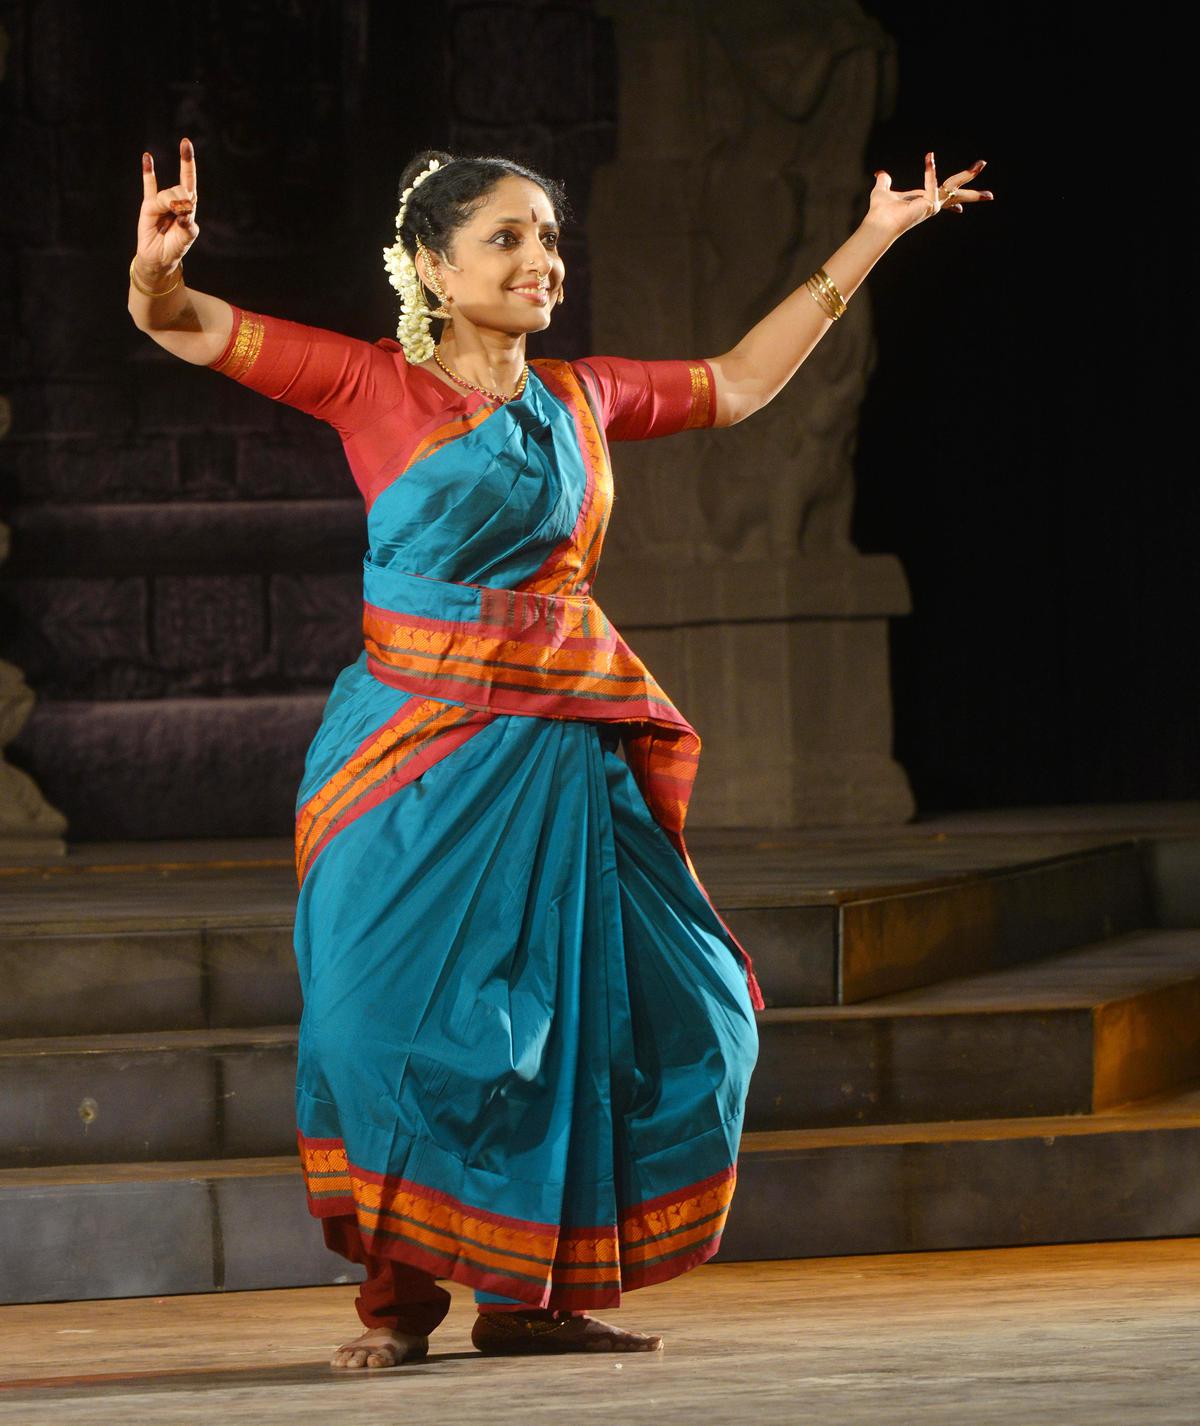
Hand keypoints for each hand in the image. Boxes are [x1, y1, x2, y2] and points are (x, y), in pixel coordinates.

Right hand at [135, 137, 199, 278]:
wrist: (159, 258)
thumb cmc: (176, 247)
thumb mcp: (187, 237)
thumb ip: (188, 224)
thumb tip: (182, 211)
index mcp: (188, 205)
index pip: (189, 181)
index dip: (187, 163)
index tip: (185, 143)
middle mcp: (175, 200)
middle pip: (180, 190)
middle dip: (181, 200)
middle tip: (180, 214)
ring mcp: (161, 202)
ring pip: (166, 195)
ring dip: (168, 206)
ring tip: (167, 221)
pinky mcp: (148, 206)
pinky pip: (147, 187)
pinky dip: (147, 172)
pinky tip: (147, 157)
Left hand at [865, 152, 993, 240]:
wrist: (878, 224)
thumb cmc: (880, 212)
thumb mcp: (883, 192)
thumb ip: (885, 182)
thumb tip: (881, 174)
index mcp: (924, 202)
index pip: (942, 201)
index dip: (952, 204)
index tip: (960, 209)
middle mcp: (931, 205)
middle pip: (956, 197)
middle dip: (973, 194)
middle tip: (991, 195)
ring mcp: (932, 205)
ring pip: (954, 188)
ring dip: (967, 175)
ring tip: (982, 163)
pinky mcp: (929, 204)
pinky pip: (933, 183)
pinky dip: (930, 170)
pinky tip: (929, 157)